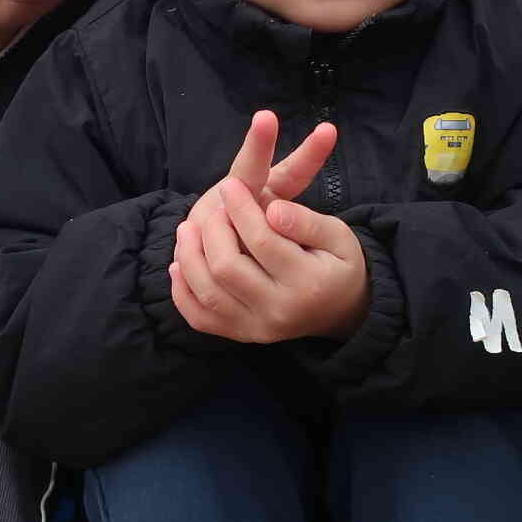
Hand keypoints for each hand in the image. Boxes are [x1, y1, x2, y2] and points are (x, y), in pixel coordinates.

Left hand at [168, 112, 363, 342]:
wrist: (341, 311)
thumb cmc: (337, 264)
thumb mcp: (339, 236)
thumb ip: (307, 222)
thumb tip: (272, 210)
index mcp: (308, 284)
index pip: (262, 241)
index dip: (240, 208)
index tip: (230, 186)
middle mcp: (279, 311)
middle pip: (227, 268)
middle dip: (213, 230)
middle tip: (216, 207)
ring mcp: (256, 328)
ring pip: (207, 293)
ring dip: (190, 256)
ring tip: (187, 228)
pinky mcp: (240, 335)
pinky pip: (200, 318)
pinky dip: (182, 291)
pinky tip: (180, 264)